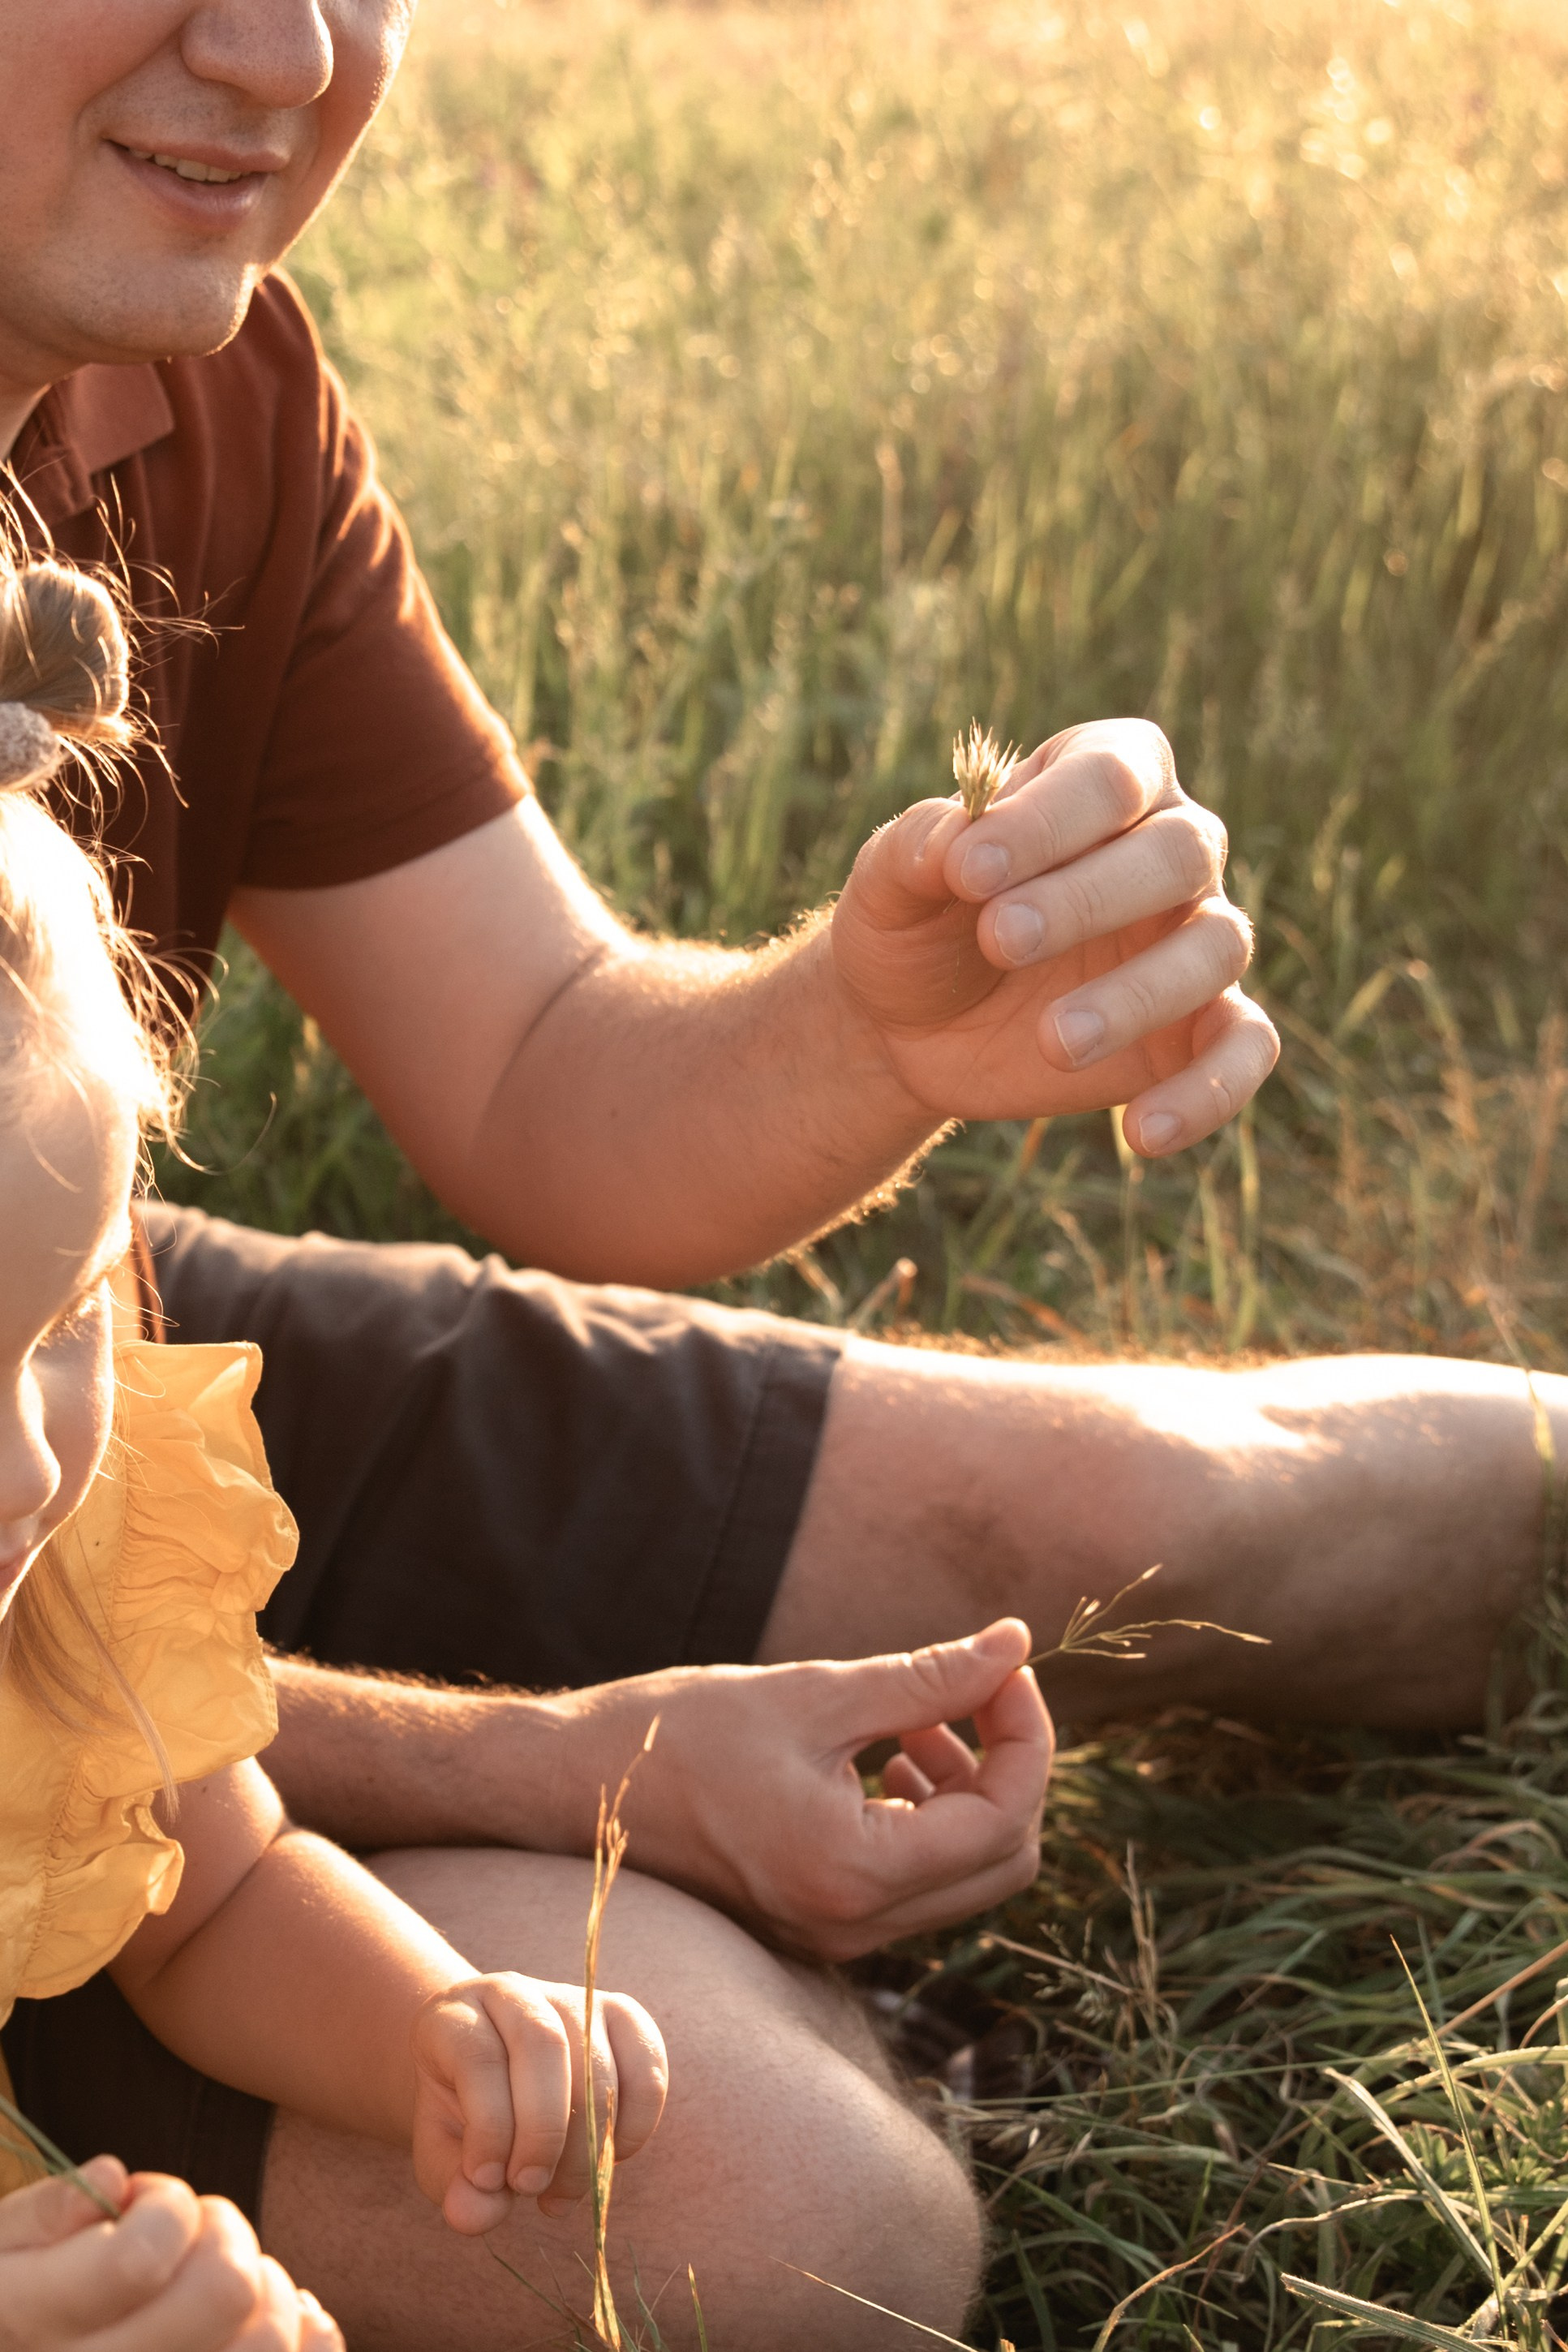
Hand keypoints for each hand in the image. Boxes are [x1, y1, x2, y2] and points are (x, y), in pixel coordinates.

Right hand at [0, 2159, 341, 2350]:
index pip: (139, 2259)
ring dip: (262, 2289)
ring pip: (267, 2340)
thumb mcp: (4, 2247)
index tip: (148, 2205)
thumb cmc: (24, 2296)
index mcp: (32, 2326)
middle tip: (195, 2238)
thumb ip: (50, 2211)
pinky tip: (264, 2315)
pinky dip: (306, 2330)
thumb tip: (111, 2179)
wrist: (40, 2350)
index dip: (166, 2208)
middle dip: (224, 2238)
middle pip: (224, 2293)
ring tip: (221, 2283)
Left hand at [410, 1973, 668, 2235]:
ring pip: (597, 2058)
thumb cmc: (460, 2116)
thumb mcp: (439, 2152)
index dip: (488, 2126)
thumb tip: (475, 2214)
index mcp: (455, 2016)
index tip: (487, 2181)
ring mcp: (574, 1999)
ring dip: (587, 2142)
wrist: (487, 2075)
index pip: (478, 2056)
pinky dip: (635, 2125)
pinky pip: (647, 2066)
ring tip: (561, 2193)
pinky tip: (606, 2162)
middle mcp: (514, 1993)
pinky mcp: (622, 2017)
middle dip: (543, 2132)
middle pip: (543, 2045)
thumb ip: (452, 2181)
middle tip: (531, 2189)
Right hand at [548, 1618, 1052, 1961]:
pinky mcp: (817, 1921)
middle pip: (1003, 1860)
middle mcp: (850, 1927)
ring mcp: (834, 1935)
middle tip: (978, 1684)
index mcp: (852, 1874)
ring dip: (970, 1789)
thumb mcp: (814, 1693)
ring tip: (918, 1717)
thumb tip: (1015, 1643)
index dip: (1027, 1734)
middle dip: (1011, 1766)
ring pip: (965, 1875)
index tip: (1004, 1664)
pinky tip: (888, 1753)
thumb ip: (926, 1678)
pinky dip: (927, 1815)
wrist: (574, 1787)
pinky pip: (915, 1882)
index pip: (1003, 1819)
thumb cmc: (678, 1732)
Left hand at [830, 718, 1278, 1153]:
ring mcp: (1193, 939)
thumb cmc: (913, 923)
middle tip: (1001, 941)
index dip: (1048, 820)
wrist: (908, 1024)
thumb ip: (920, 847)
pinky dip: (1211, 1091)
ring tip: (1052, 1042)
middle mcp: (1171, 846)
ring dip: (1139, 996)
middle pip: (1181, 852)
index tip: (968, 871)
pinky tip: (1140, 1136)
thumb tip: (962, 839)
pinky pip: (1246, 1048)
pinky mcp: (1200, 1027)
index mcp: (1105, 778)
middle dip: (1092, 898)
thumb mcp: (890, 880)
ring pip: (1217, 948)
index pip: (1109, 778)